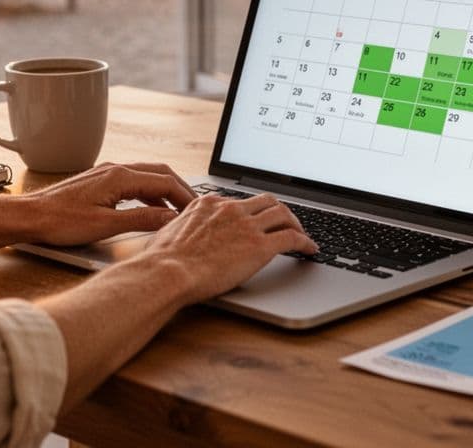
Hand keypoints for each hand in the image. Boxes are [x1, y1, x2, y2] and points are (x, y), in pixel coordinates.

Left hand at [19, 162, 195, 245]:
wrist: (29, 216)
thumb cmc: (60, 221)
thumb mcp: (105, 226)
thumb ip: (141, 221)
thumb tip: (170, 219)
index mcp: (120, 177)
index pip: (164, 181)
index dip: (185, 197)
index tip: (197, 211)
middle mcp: (115, 169)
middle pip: (159, 173)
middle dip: (180, 189)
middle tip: (194, 208)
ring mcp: (107, 174)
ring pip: (147, 177)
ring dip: (165, 191)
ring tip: (178, 210)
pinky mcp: (100, 182)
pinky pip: (133, 183)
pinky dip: (149, 194)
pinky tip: (150, 210)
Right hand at [140, 192, 318, 303]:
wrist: (168, 271)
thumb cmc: (163, 260)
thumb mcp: (170, 232)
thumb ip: (185, 227)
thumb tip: (183, 233)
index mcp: (209, 203)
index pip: (241, 200)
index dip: (255, 210)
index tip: (259, 218)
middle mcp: (230, 209)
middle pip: (267, 201)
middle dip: (280, 211)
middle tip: (287, 222)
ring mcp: (247, 226)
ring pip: (284, 214)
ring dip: (296, 224)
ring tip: (303, 235)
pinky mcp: (259, 246)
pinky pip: (292, 238)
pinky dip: (305, 242)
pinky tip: (310, 250)